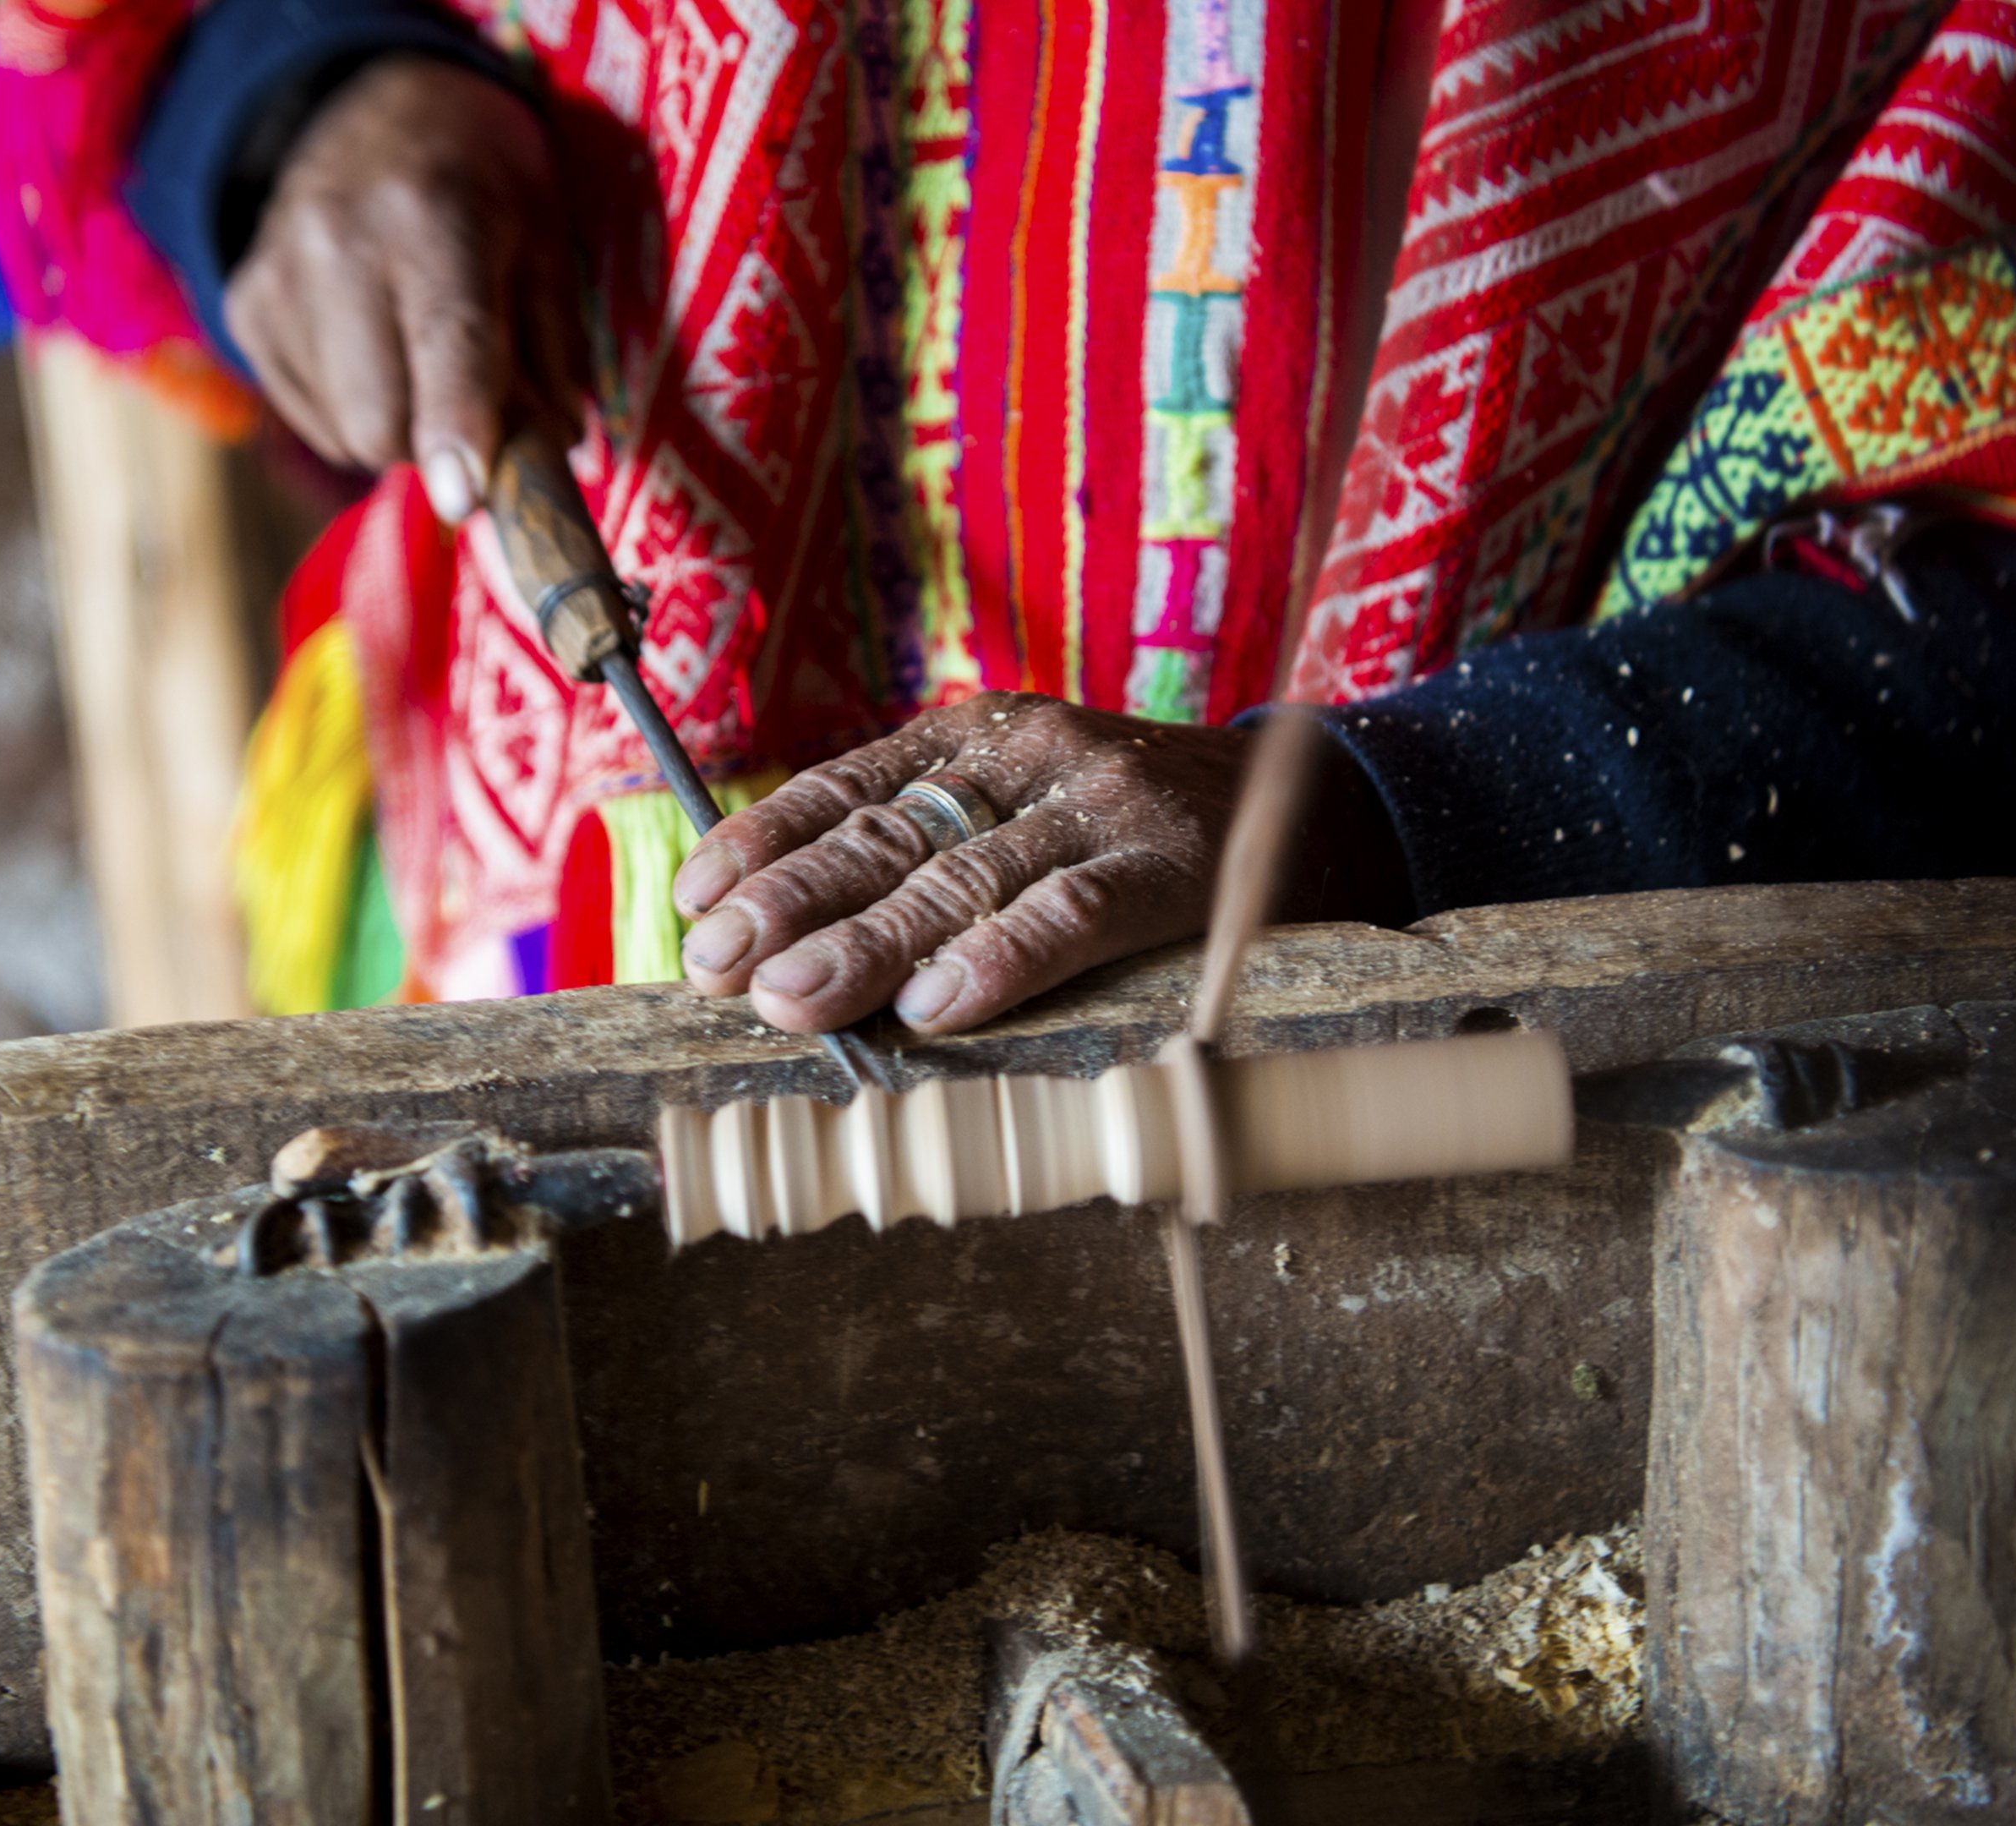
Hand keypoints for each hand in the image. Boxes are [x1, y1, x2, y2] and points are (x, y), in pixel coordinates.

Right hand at [226, 56, 585, 519]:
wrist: (374, 104)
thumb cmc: (481, 183)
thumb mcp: (547, 243)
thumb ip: (553, 355)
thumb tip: (550, 460)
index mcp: (431, 217)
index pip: (444, 345)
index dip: (456, 434)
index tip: (467, 500)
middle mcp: (336, 245)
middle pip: (380, 421)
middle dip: (436, 443)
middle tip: (470, 406)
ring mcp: (277, 279)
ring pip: (345, 432)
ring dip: (399, 427)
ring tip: (417, 356)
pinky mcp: (244, 310)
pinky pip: (313, 419)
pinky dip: (356, 411)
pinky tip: (374, 350)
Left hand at [672, 694, 1251, 1036]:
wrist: (1320, 807)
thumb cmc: (1131, 835)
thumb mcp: (1023, 811)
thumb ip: (928, 854)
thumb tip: (789, 942)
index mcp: (979, 735)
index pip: (849, 787)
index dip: (766, 844)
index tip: (696, 903)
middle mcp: (1029, 751)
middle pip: (888, 835)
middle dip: (790, 904)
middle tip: (716, 968)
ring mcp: (1100, 801)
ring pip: (963, 877)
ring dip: (867, 944)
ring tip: (790, 999)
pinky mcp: (1169, 864)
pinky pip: (1071, 914)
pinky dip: (999, 959)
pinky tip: (935, 1006)